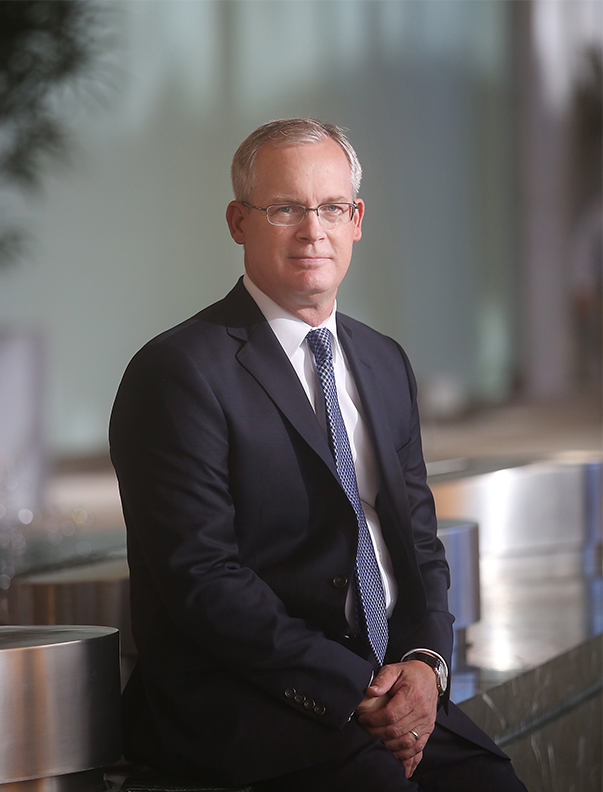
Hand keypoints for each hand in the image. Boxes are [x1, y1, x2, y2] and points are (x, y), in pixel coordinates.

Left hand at [355, 661, 437, 777]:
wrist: (429, 676)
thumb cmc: (410, 673)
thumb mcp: (394, 669)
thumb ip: (382, 679)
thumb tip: (370, 691)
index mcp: (412, 696)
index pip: (391, 715)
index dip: (373, 720)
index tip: (362, 718)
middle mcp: (421, 712)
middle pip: (396, 731)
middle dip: (376, 733)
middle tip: (364, 729)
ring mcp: (426, 724)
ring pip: (406, 743)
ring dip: (388, 746)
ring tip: (375, 740)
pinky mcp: (427, 731)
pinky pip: (417, 749)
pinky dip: (405, 756)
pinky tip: (394, 758)